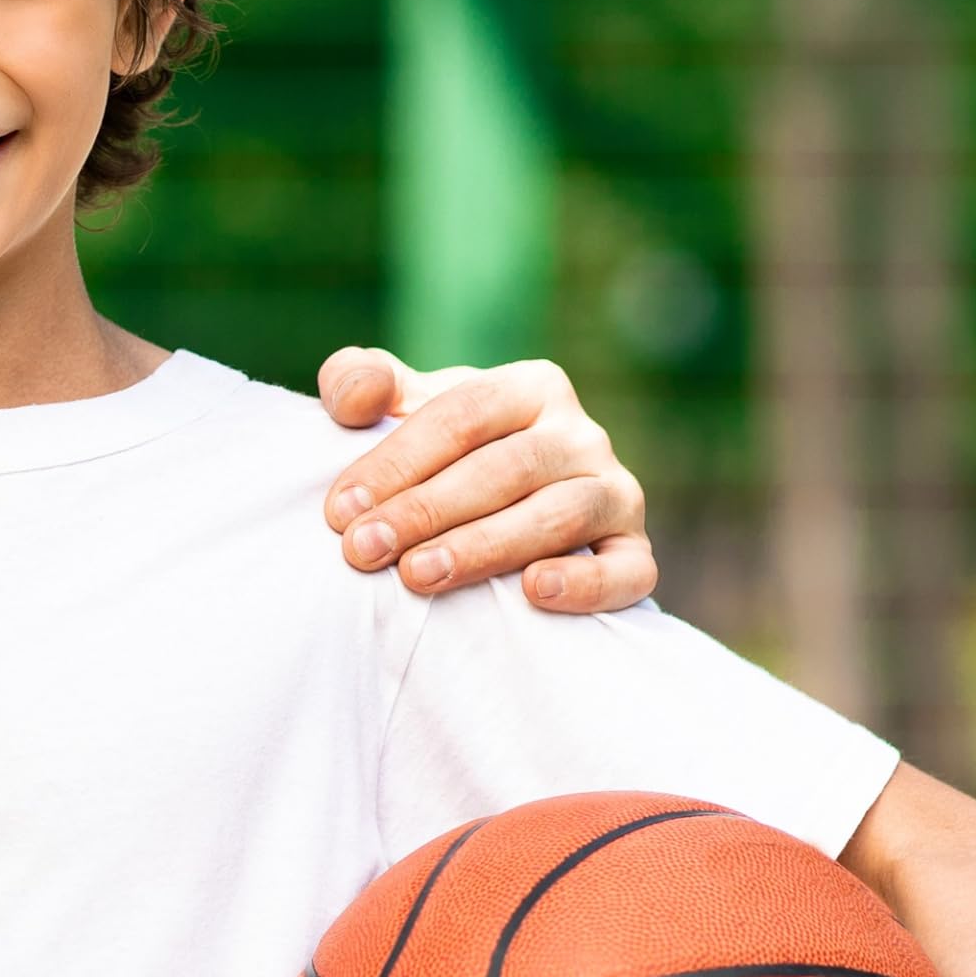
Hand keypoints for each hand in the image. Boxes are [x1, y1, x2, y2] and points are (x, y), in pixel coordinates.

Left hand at [315, 349, 654, 611]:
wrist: (507, 519)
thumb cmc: (442, 458)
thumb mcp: (400, 410)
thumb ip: (359, 384)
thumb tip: (353, 396)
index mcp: (529, 387)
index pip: (461, 415)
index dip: (397, 462)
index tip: (341, 509)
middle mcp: (580, 434)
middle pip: (504, 468)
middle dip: (426, 510)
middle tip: (363, 550)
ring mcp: (614, 492)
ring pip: (557, 516)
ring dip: (484, 547)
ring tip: (418, 575)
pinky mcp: (634, 551)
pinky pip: (626, 569)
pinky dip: (586, 583)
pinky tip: (533, 592)